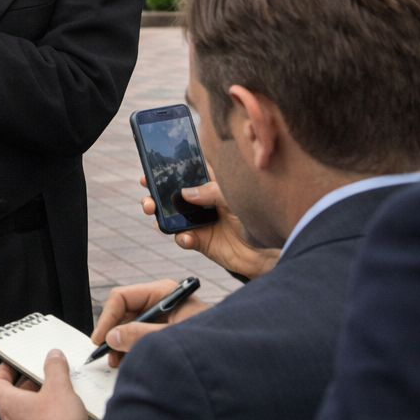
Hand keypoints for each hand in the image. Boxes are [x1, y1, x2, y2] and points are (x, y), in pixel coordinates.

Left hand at [0, 351, 91, 419]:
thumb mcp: (59, 389)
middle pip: (15, 396)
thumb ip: (55, 369)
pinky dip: (52, 417)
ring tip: (60, 391)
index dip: (4, 370)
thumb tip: (53, 357)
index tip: (13, 362)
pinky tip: (69, 413)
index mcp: (9, 404)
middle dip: (30, 383)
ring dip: (42, 400)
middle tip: (43, 373)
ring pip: (29, 412)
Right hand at [88, 279, 209, 366]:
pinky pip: (141, 337)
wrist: (238, 357)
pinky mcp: (166, 331)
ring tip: (117, 362)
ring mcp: (163, 316)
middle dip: (113, 333)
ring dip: (121, 344)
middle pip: (124, 312)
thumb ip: (142, 336)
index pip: (123, 297)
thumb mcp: (173, 338)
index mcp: (163, 292)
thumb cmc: (213, 342)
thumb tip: (113, 337)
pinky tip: (130, 362)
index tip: (100, 339)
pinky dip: (132, 349)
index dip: (108, 318)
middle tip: (106, 355)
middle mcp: (161, 301)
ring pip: (130, 326)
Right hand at [139, 177, 279, 279]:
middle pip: (171, 195)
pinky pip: (183, 238)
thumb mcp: (237, 196)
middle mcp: (202, 202)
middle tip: (148, 198)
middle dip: (154, 194)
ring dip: (160, 216)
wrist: (270, 250)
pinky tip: (187, 238)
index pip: (186, 172)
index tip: (150, 170)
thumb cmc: (259, 215)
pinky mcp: (200, 241)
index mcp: (210, 184)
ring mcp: (199, 221)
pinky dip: (181, 238)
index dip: (167, 170)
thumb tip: (185, 192)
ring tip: (157, 216)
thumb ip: (212, 192)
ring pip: (171, 216)